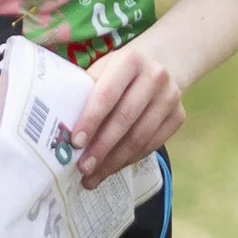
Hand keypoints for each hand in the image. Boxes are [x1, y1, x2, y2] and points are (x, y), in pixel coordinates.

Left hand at [71, 39, 184, 185]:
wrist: (160, 64)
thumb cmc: (117, 73)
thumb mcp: (102, 70)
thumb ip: (85, 92)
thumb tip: (59, 129)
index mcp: (130, 60)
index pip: (107, 94)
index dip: (91, 120)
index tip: (75, 143)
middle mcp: (156, 76)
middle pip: (125, 119)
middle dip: (101, 147)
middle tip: (82, 168)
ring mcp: (171, 97)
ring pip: (140, 137)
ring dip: (114, 161)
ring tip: (93, 177)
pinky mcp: (179, 116)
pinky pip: (152, 145)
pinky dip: (129, 160)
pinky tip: (112, 168)